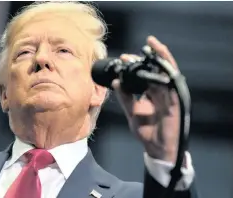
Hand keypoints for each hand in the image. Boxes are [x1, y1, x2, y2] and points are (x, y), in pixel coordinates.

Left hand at [112, 35, 180, 162]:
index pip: (145, 74)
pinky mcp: (176, 100)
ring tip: (154, 45)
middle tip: (143, 44)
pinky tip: (163, 61)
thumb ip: (125, 97)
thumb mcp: (132, 112)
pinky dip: (169, 71)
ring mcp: (169, 94)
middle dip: (150, 56)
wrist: (156, 147)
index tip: (123, 58)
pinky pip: (174, 83)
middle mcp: (161, 91)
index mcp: (151, 93)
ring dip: (162, 57)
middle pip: (157, 69)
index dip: (135, 64)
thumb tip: (116, 81)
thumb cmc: (146, 130)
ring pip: (168, 71)